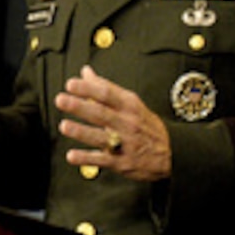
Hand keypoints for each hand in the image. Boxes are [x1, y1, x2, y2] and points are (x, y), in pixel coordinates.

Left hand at [55, 65, 171, 181]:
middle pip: (101, 113)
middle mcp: (127, 123)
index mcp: (129, 106)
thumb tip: (85, 72)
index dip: (88, 88)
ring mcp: (125, 143)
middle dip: (80, 106)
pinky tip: (71, 156)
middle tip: (61, 99)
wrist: (173, 152)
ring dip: (81, 132)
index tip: (71, 84)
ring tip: (64, 126)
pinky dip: (86, 158)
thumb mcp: (131, 102)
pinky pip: (102, 160)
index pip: (107, 93)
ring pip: (101, 137)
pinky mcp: (122, 162)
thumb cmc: (146, 124)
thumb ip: (106, 88)